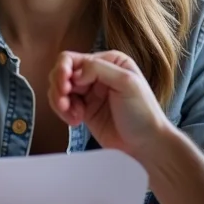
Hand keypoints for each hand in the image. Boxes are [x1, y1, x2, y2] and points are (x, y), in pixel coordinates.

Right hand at [49, 50, 168, 157]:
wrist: (145, 144)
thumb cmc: (143, 112)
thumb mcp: (127, 83)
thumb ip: (99, 70)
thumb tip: (74, 73)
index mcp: (109, 62)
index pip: (74, 59)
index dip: (64, 71)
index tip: (66, 86)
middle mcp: (97, 73)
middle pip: (62, 72)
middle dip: (59, 87)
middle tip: (65, 102)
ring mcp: (89, 92)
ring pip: (59, 89)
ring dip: (60, 101)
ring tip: (72, 115)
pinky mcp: (83, 109)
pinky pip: (63, 105)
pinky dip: (63, 112)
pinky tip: (75, 121)